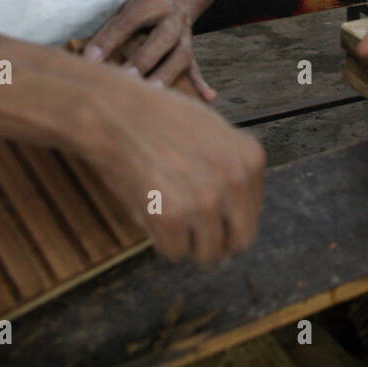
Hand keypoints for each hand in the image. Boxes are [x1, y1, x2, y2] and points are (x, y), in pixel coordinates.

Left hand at [83, 0, 215, 101]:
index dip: (108, 40)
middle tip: (126, 77)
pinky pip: (195, 68)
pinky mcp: (190, 52)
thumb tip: (86, 60)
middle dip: (144, 59)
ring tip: (153, 94)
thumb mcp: (125, 10)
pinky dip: (201, 84)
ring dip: (167, 75)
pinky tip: (208, 97)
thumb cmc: (143, 10)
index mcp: (150, 4)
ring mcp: (185, 36)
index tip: (89, 60)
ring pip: (180, 57)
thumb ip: (108, 32)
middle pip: (161, 39)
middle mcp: (172, 19)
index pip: (127, 22)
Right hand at [89, 82, 264, 263]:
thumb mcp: (214, 136)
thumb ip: (230, 180)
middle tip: (191, 231)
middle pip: (240, 242)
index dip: (226, 216)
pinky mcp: (172, 217)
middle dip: (217, 242)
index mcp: (251, 159)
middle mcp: (235, 181)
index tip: (201, 202)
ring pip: (208, 254)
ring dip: (187, 243)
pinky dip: (160, 241)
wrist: (114, 112)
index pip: (253, 214)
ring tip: (167, 212)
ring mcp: (205, 200)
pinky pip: (174, 253)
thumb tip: (232, 250)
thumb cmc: (160, 124)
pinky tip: (150, 211)